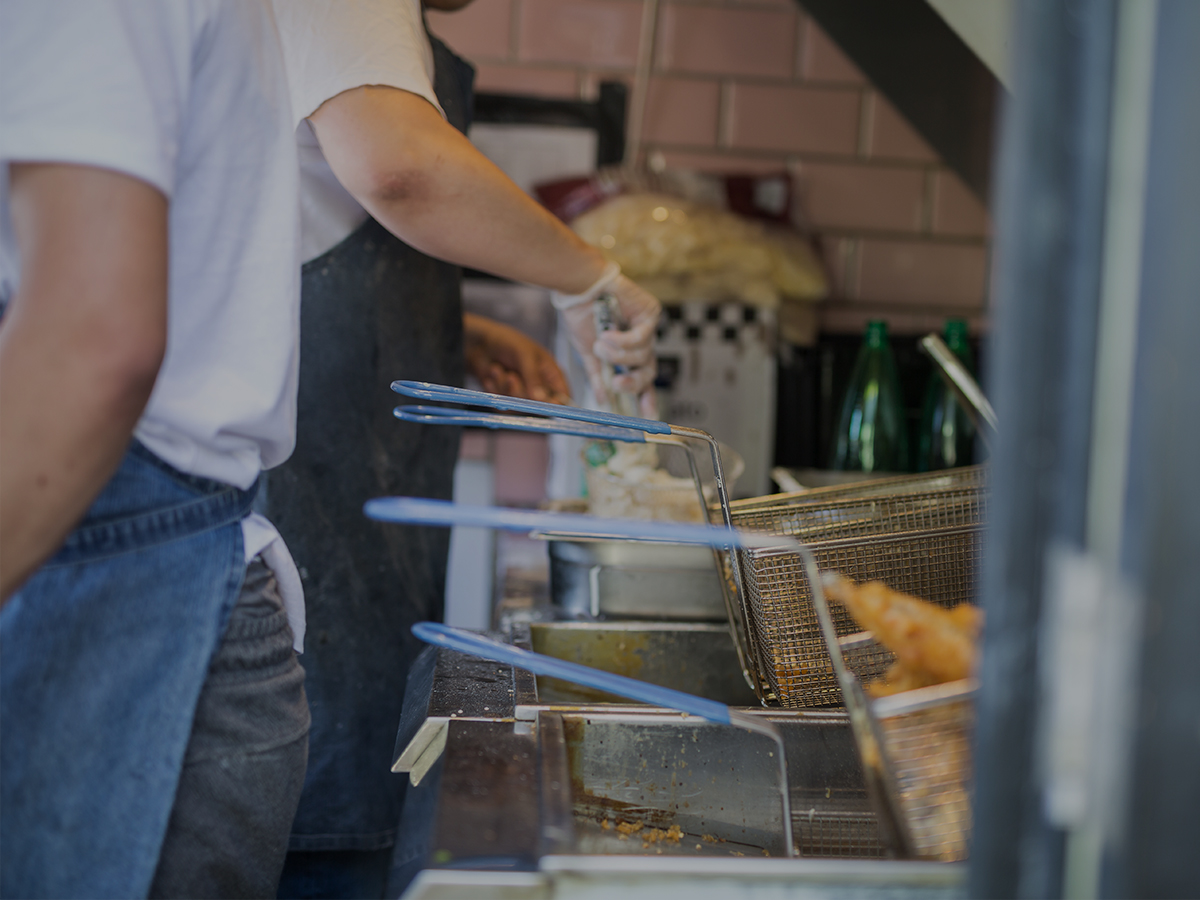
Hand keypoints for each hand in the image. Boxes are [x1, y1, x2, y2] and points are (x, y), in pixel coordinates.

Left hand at [463, 313, 569, 403]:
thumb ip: (534, 377)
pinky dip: (495, 390)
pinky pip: (504, 406)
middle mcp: (539, 387)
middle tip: (511, 376)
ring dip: (505, 387)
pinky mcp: (508, 399)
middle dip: (520, 391)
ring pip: (519, 406)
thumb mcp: (524, 355)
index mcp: (551, 374)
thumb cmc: (507, 342)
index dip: (556, 404)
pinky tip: (493, 374)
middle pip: (538, 405)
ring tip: (499, 370)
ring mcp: (523, 394)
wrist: (479, 343)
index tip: (543, 404)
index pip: (563, 397)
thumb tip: (540, 398)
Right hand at [559, 274, 660, 415]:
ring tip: (600, 343)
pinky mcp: (650, 313)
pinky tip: (608, 334)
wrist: (579, 288)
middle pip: (648, 372)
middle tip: (617, 384)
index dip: (647, 398)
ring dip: (619, 355)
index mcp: (628, 354)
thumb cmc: (582, 316)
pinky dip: (623, 340)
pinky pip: (641, 337)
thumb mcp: (588, 353)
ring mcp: (648, 328)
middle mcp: (641, 343)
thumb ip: (598, 376)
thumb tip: (603, 400)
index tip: (648, 416)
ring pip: (643, 356)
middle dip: (633, 382)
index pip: (643, 380)